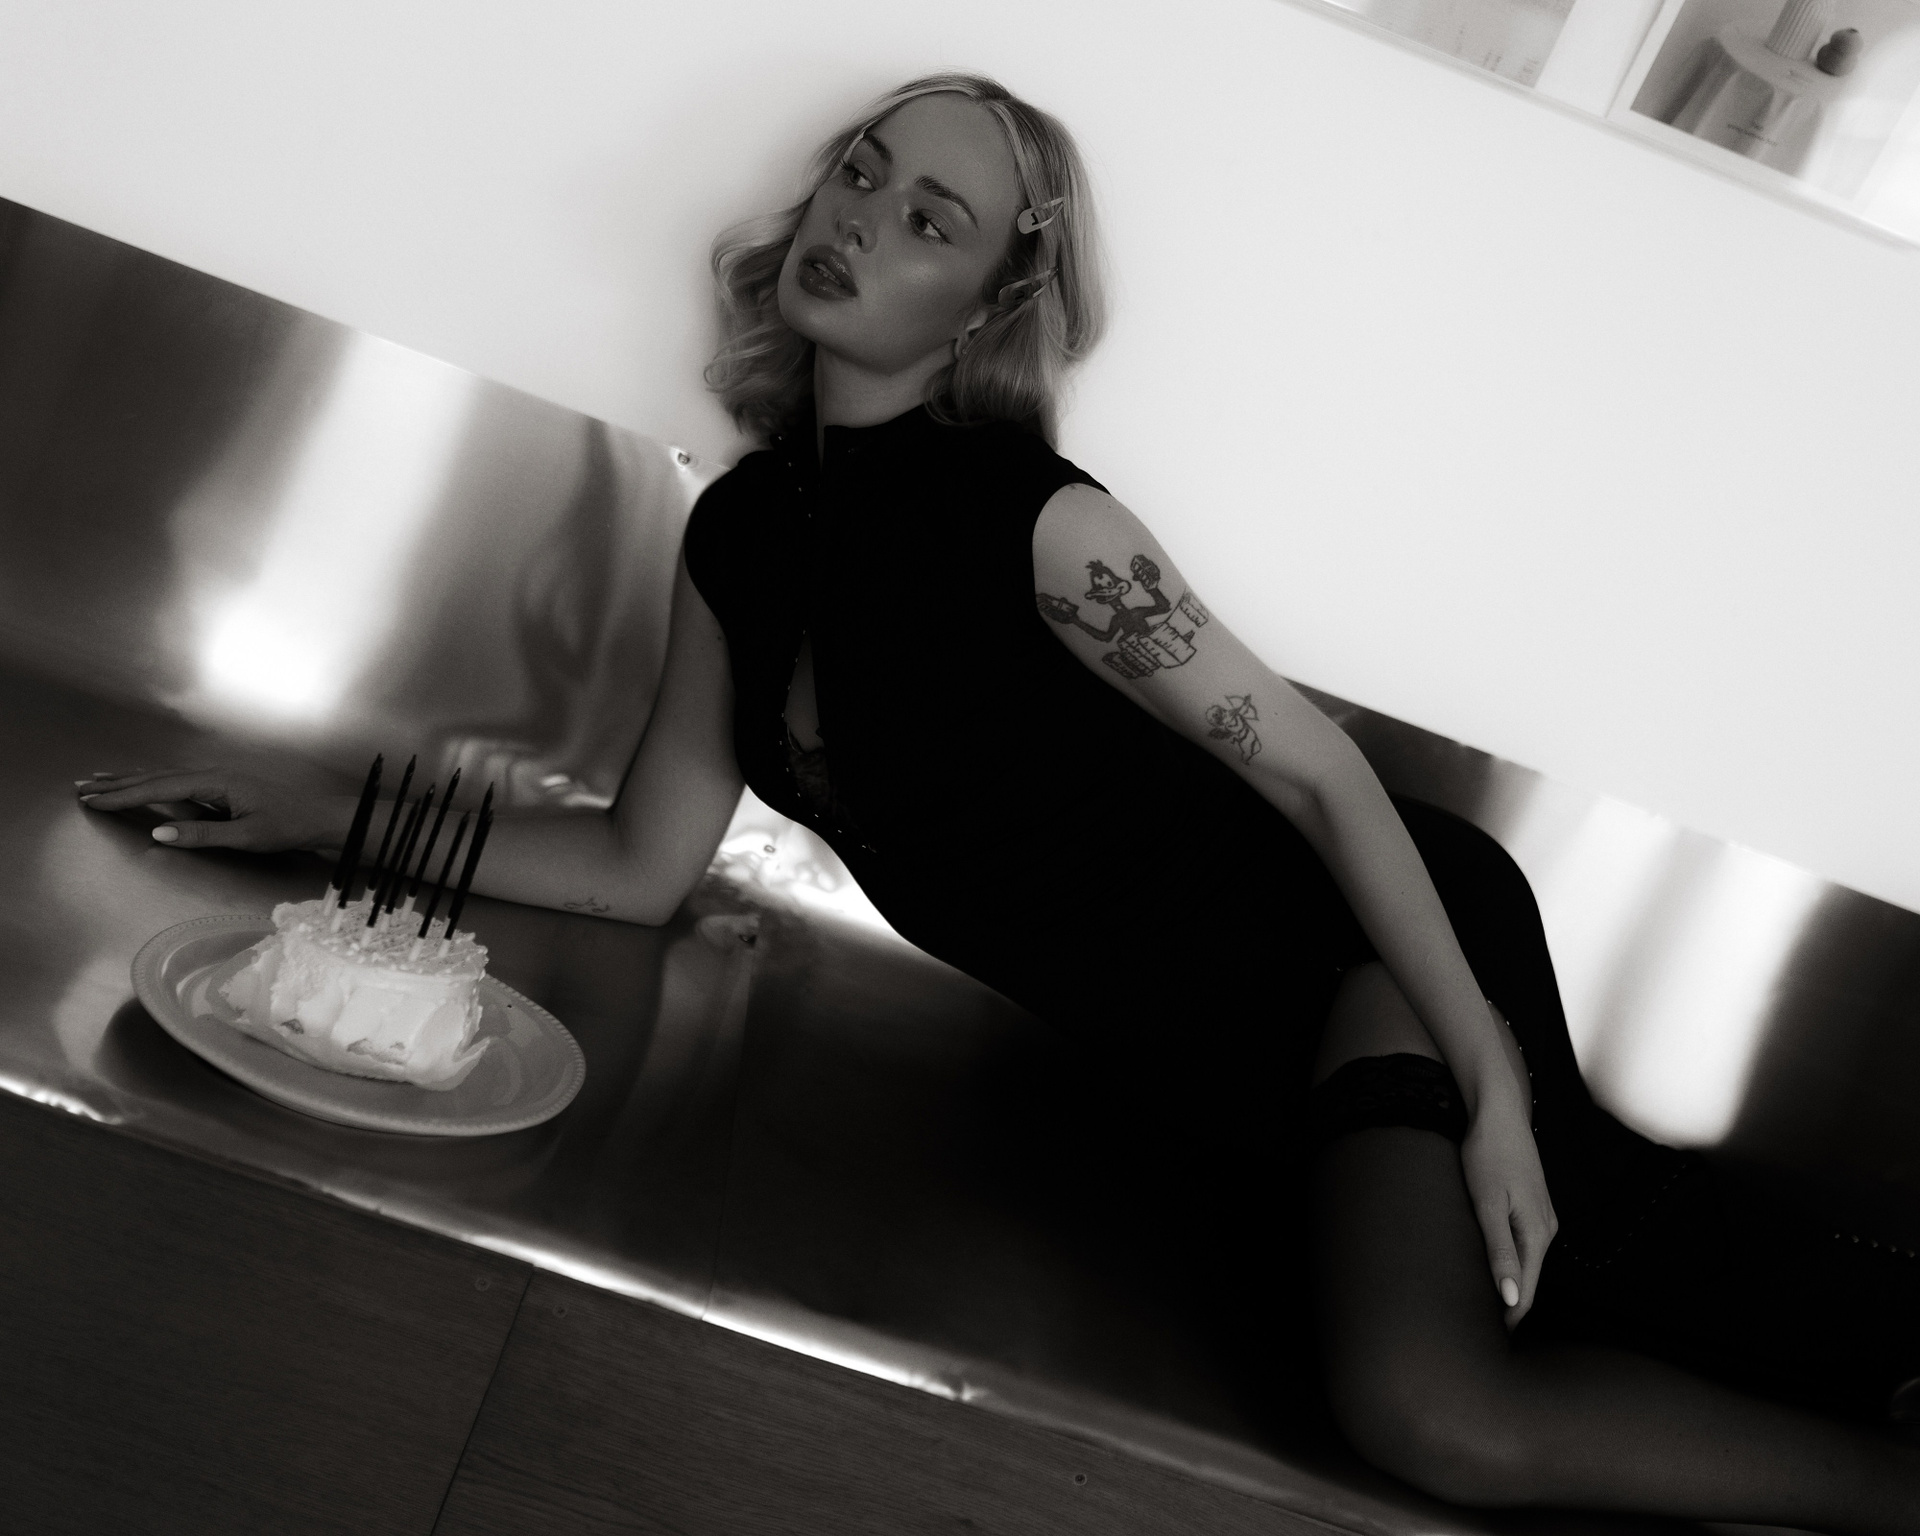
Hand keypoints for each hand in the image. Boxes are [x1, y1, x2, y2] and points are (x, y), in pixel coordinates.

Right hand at [76, 767, 352, 853]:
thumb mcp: (245, 836)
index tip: (93, 800)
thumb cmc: (289, 826)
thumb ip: (201, 834)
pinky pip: (178, 782)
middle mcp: (214, 774)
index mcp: (216, 782)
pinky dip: (152, 783)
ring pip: (164, 777)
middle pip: (156, 777)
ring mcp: (218, 778)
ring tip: (100, 782)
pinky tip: (143, 785)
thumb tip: (159, 833)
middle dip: (118, 783)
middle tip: (82, 788)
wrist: (321, 816)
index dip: (123, 795)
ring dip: (131, 780)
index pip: (160, 789)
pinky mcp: (223, 786)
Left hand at [1458, 1078, 1557, 1329]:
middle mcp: (1546, 1230)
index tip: (1486, 1345)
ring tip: (1484, 1313)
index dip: (1507, 1320)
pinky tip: (1494, 1271)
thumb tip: (1509, 1299)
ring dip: (1509, 1287)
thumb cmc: (1487, 1155)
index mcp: (1536, 1234)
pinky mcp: (1533, 1207)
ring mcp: (1542, 1218)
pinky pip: (1524, 1247)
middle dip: (1508, 1309)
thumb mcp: (1486, 1204)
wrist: (1499, 1113)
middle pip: (1528, 1282)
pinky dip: (1511, 1265)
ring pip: (1527, 1265)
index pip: (1523, 1292)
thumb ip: (1498, 1250)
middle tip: (1479, 1337)